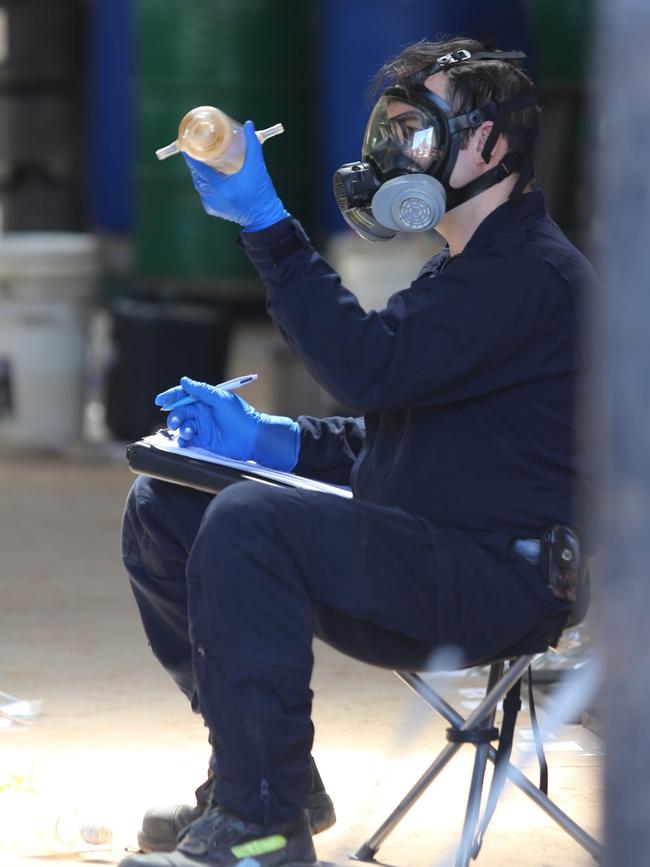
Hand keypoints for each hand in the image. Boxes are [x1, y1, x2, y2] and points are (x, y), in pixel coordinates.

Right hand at [154, 376, 299, 470]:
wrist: (253, 438)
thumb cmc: (240, 415)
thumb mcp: (221, 399)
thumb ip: (202, 390)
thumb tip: (184, 380)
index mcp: (205, 399)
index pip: (183, 395)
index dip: (171, 396)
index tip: (160, 400)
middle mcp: (202, 412)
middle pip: (180, 411)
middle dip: (174, 415)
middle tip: (176, 422)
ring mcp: (202, 426)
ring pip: (182, 425)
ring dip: (180, 428)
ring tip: (188, 432)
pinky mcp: (203, 441)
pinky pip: (187, 439)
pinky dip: (183, 440)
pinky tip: (186, 440)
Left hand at [182, 121, 288, 230]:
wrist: (264, 218)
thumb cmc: (261, 193)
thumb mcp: (257, 167)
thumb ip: (253, 145)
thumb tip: (248, 124)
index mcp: (220, 187)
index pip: (198, 167)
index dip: (191, 153)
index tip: (188, 141)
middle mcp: (212, 197)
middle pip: (197, 174)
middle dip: (197, 161)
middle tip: (200, 147)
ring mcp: (210, 204)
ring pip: (199, 183)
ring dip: (201, 172)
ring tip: (205, 158)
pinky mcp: (212, 209)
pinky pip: (203, 192)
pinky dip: (206, 182)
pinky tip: (210, 174)